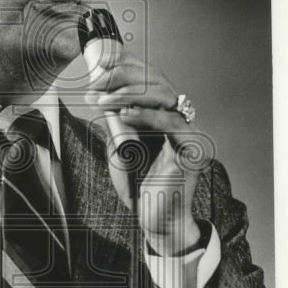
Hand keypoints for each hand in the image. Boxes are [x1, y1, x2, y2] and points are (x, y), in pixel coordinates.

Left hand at [83, 42, 208, 255]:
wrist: (156, 223)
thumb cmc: (139, 189)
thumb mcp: (118, 151)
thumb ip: (114, 125)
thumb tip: (98, 97)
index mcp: (163, 116)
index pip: (149, 79)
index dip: (127, 65)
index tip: (100, 63)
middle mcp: (179, 119)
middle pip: (157, 80)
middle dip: (123, 75)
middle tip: (95, 82)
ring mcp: (187, 132)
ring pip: (163, 95)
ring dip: (129, 93)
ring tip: (101, 100)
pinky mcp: (192, 148)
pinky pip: (169, 122)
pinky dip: (144, 114)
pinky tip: (123, 113)